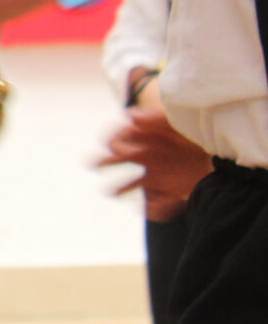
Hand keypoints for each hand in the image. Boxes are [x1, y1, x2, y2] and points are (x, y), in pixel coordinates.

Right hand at [101, 99, 212, 219]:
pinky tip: (153, 207)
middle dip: (104, 162)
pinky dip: (155, 208)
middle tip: (93, 164)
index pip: (121, 138)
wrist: (229, 154)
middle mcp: (150, 157)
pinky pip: (158, 203)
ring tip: (110, 191)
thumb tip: (131, 115)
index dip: (115, 142)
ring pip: (134, 184)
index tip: (116, 147)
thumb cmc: (200, 132)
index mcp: (149, 140)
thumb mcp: (178, 120)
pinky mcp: (174, 192)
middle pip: (120, 160)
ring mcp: (161, 176)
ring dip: (121, 188)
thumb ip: (156, 117)